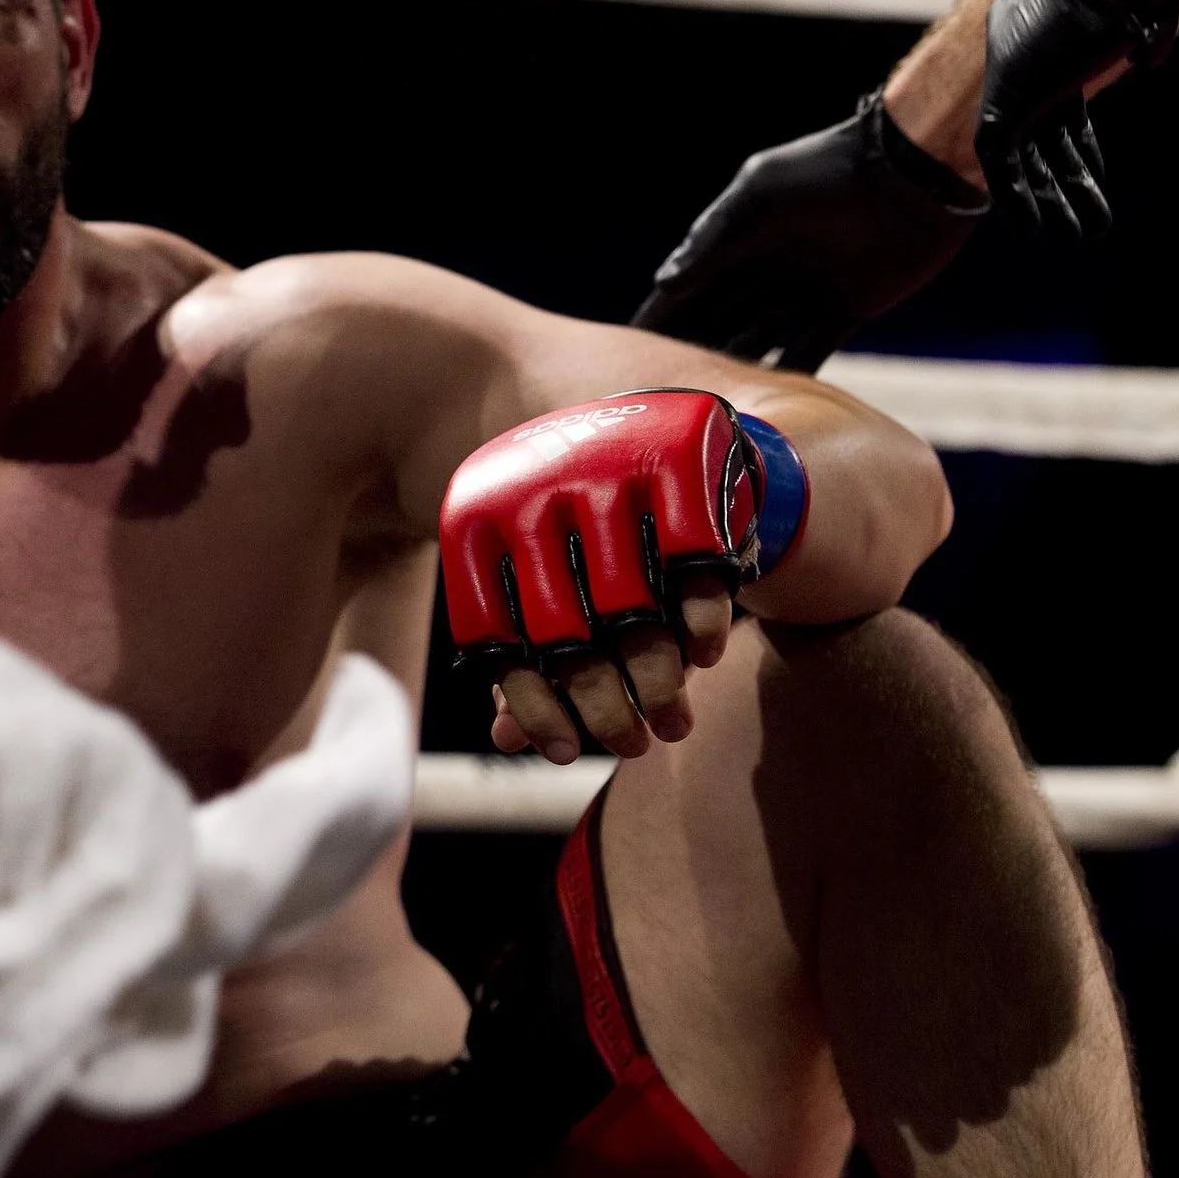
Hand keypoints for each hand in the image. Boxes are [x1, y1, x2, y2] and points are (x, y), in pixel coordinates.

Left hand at [438, 391, 765, 762]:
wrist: (646, 422)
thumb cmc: (577, 529)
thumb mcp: (537, 577)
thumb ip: (523, 651)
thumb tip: (507, 740)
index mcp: (475, 518)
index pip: (497, 636)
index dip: (533, 706)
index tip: (567, 754)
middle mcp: (527, 487)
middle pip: (565, 632)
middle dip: (604, 707)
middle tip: (631, 746)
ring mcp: (600, 467)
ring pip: (631, 608)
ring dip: (657, 680)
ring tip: (672, 722)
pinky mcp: (673, 458)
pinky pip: (690, 564)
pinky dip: (699, 620)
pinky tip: (703, 656)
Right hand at [630, 92, 985, 372]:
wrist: (911, 174)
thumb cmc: (826, 173)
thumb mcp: (757, 199)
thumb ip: (711, 241)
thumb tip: (666, 283)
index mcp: (738, 239)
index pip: (687, 287)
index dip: (659, 317)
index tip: (630, 350)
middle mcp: (767, 268)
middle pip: (716, 319)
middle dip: (689, 349)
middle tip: (658, 388)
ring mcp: (805, 292)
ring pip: (757, 340)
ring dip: (733, 367)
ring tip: (703, 404)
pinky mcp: (847, 311)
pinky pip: (808, 352)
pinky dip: (787, 376)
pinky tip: (763, 403)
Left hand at [975, 0, 1178, 238]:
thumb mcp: (1146, 6)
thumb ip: (1143, 35)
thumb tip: (1146, 57)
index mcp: (1046, 38)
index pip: (1059, 109)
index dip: (1079, 152)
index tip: (1093, 182)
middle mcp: (1019, 61)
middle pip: (1042, 138)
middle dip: (1062, 184)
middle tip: (1083, 223)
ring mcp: (1008, 84)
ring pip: (1025, 160)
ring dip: (1048, 203)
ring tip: (1075, 240)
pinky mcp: (1001, 106)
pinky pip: (1002, 169)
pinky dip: (1018, 202)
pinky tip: (1037, 234)